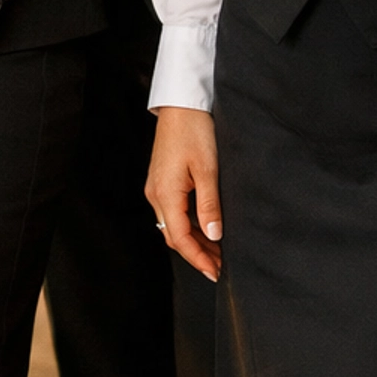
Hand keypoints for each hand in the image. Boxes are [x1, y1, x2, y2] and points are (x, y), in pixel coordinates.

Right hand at [146, 107, 222, 281]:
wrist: (181, 104)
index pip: (180, 238)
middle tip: (221, 266)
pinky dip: (190, 225)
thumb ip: (210, 205)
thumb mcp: (207, 169)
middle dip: (197, 254)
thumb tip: (215, 236)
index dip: (198, 259)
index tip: (216, 272)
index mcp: (165, 194)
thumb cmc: (194, 131)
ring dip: (194, 240)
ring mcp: (156, 188)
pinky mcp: (161, 181)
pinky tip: (206, 228)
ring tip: (218, 251)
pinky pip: (173, 212)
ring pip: (174, 225)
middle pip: (174, 236)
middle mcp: (155, 194)